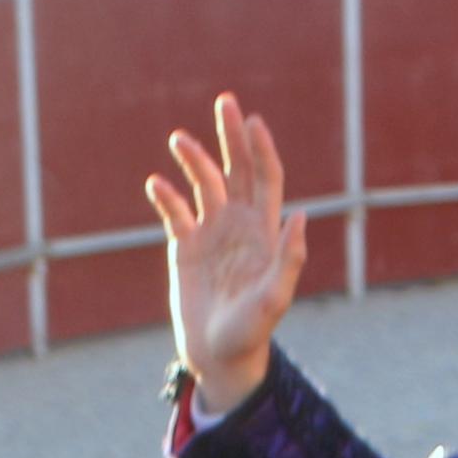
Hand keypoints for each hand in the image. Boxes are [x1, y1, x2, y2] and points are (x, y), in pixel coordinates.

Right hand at [148, 91, 300, 418]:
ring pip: (203, 185)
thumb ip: (289, 258)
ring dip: (194, 160)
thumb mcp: (275, 298)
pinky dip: (166, 196)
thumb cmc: (252, 331)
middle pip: (237, 170)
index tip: (252, 121)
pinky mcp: (184, 248)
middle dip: (231, 136)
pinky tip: (157, 184)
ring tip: (180, 140)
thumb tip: (300, 214)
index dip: (261, 149)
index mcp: (264, 231)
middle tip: (225, 101)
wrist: (220, 355)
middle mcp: (238, 225)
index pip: (265, 179)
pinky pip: (174, 213)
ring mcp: (210, 234)